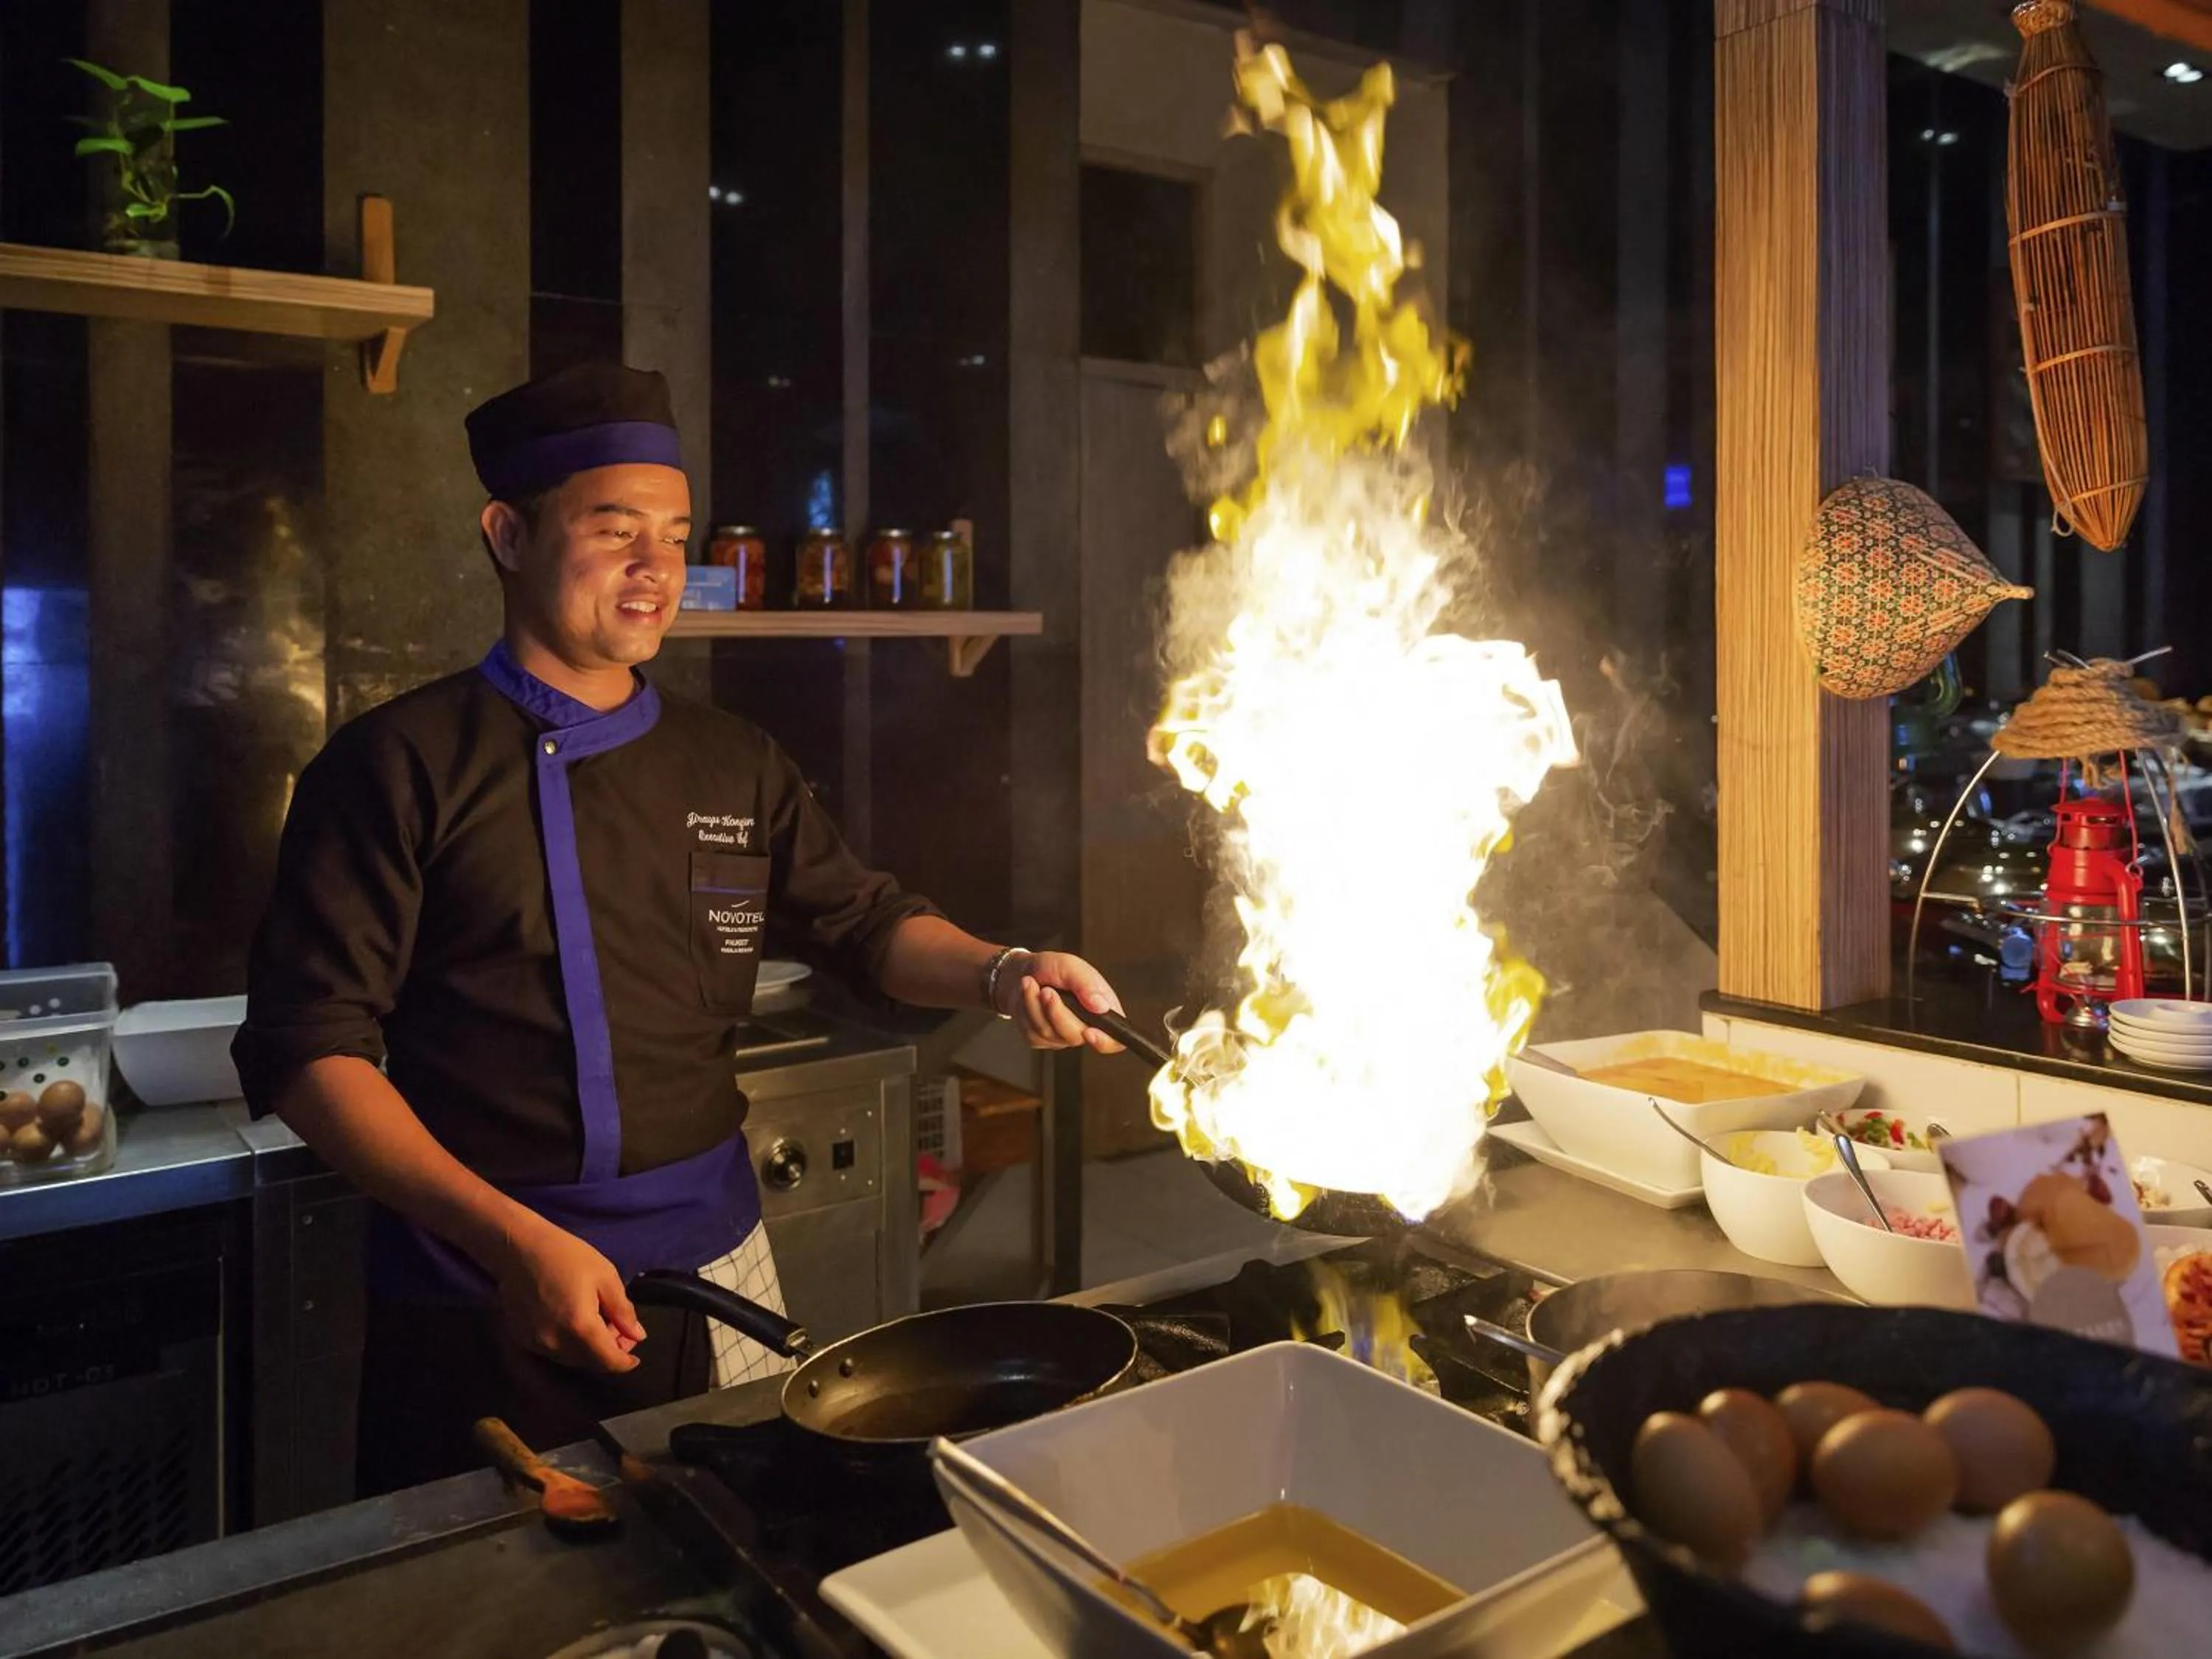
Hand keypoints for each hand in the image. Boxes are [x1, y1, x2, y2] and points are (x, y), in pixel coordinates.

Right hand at [489, 1215, 645, 1372]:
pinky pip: (552, 1351)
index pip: (608, 1361)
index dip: (625, 1363)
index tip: (634, 1357)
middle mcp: (556, 1342)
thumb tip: (638, 1336)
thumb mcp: (605, 1277)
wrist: (519, 1248)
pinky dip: (569, 1345)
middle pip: (590, 1362)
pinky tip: (574, 1325)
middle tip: (620, 1332)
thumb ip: (623, 1311)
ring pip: (571, 1359)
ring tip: (599, 1326)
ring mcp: (536, 1343)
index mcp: (580, 1327)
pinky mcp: (522, 1338)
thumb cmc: (567, 1256)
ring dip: (589, 1350)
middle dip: (608, 1353)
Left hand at [998, 951, 1126, 1052]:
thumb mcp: (1071, 966)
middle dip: (1056, 1012)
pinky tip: (1027, 994)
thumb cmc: (1052, 968)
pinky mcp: (1040, 1040)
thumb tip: (1101, 1006)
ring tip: (1031, 983)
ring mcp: (1061, 1037)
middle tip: (1046, 990)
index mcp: (1103, 1010)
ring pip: (1049, 1033)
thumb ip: (1087, 984)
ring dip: (1035, 1005)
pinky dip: (1026, 1010)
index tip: (1089, 1031)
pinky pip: (1032, 1033)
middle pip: (1075, 1036)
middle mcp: (1085, 1027)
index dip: (1106, 1041)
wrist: (1022, 972)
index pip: (1115, 1040)